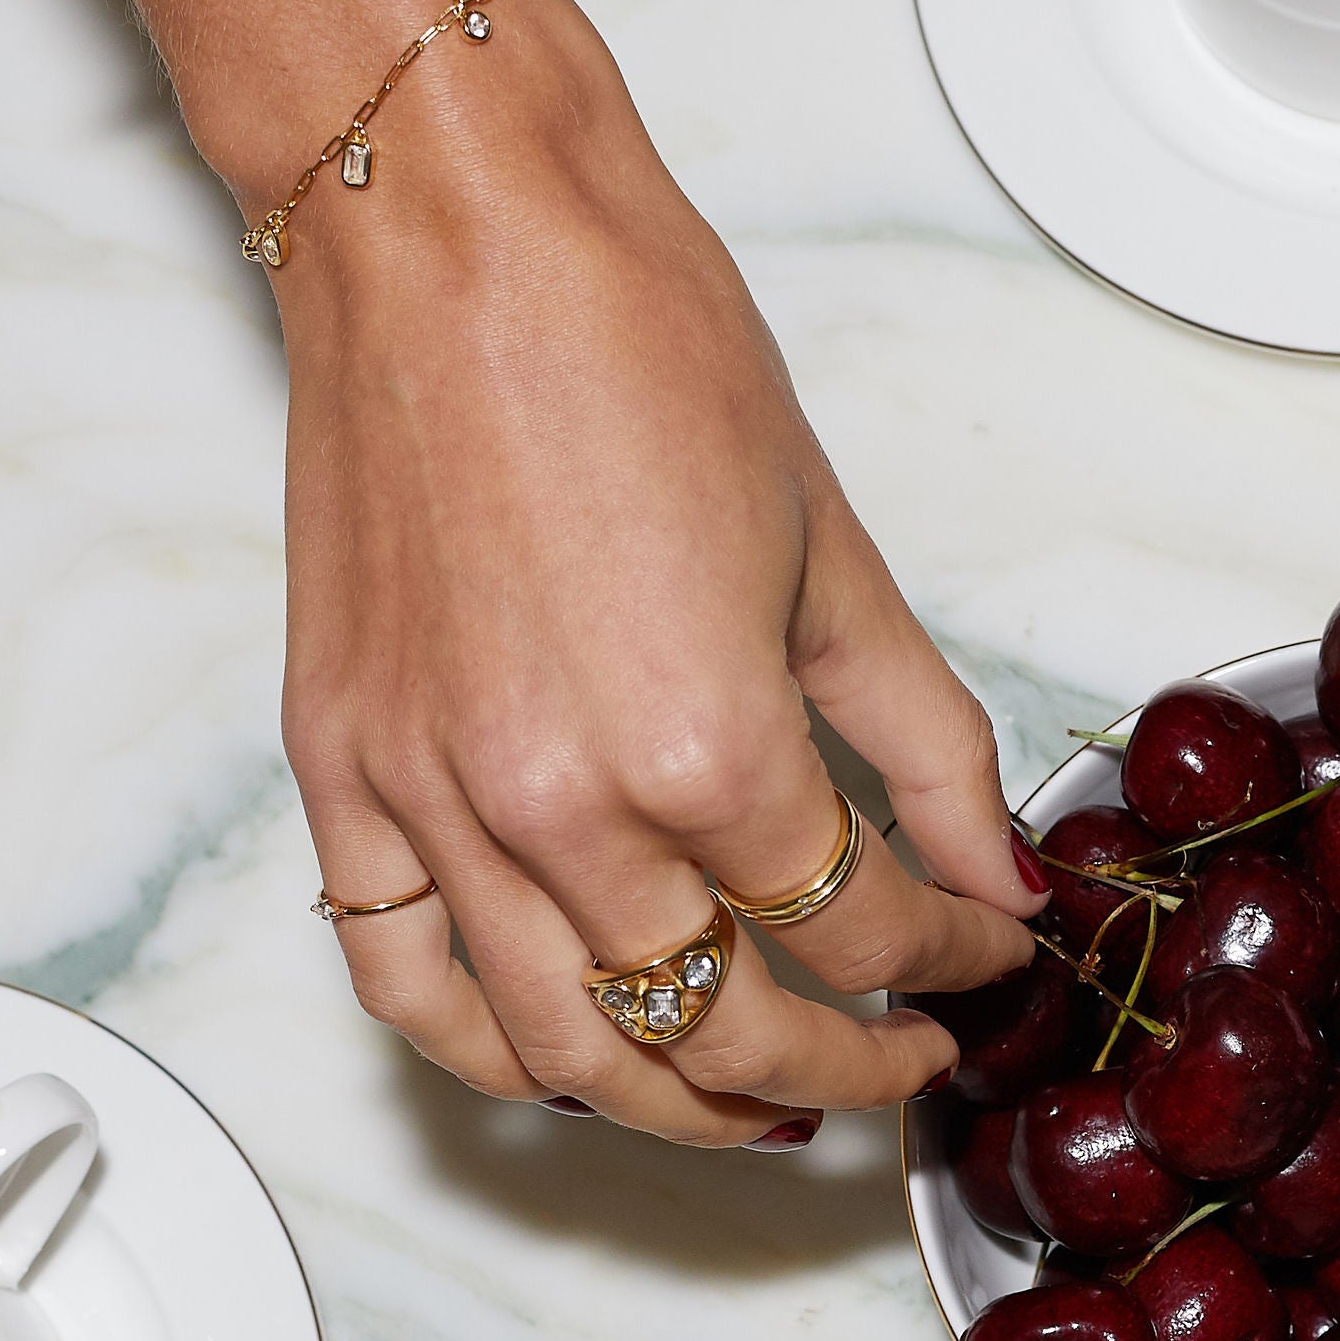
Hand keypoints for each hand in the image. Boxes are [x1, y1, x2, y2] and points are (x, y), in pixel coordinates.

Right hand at [277, 3, 1043, 1141]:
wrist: (461, 238)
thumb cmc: (646, 351)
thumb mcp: (836, 560)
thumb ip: (928, 745)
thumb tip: (996, 867)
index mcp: (708, 744)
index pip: (864, 925)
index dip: (953, 955)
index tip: (984, 948)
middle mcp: (561, 807)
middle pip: (724, 1026)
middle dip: (844, 1067)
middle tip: (899, 1057)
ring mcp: (435, 803)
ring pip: (568, 1051)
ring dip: (682, 1102)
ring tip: (759, 1097)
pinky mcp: (343, 774)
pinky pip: (400, 979)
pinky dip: (493, 1049)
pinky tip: (572, 1050)